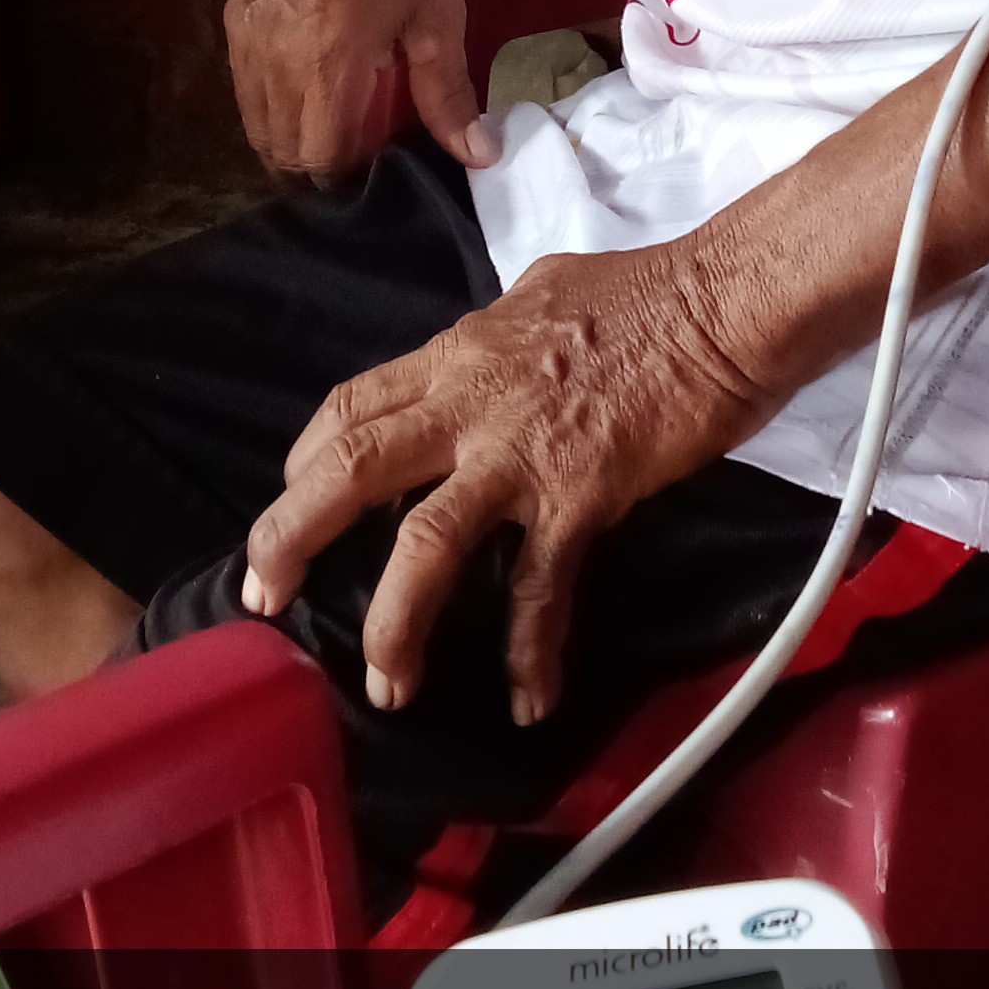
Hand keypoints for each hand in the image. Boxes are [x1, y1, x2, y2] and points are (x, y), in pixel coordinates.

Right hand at [224, 0, 491, 178]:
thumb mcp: (438, 18)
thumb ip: (448, 94)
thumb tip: (479, 157)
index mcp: (326, 60)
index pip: (318, 155)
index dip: (345, 173)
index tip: (371, 165)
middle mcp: (275, 54)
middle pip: (280, 148)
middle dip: (313, 164)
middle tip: (350, 153)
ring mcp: (247, 34)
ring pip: (254, 122)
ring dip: (286, 138)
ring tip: (325, 127)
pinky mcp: (234, 15)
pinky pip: (243, 85)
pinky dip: (267, 104)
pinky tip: (300, 93)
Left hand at [243, 245, 770, 724]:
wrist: (725, 301)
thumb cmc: (648, 289)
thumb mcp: (542, 296)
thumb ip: (499, 340)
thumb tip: (488, 356)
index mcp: (457, 354)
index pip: (350, 406)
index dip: (305, 463)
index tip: (291, 506)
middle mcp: (469, 401)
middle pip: (350, 468)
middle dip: (290, 536)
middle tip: (263, 597)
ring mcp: (521, 451)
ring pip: (425, 542)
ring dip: (395, 622)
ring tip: (387, 685)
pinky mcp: (582, 492)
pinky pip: (541, 585)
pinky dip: (533, 650)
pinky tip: (530, 699)